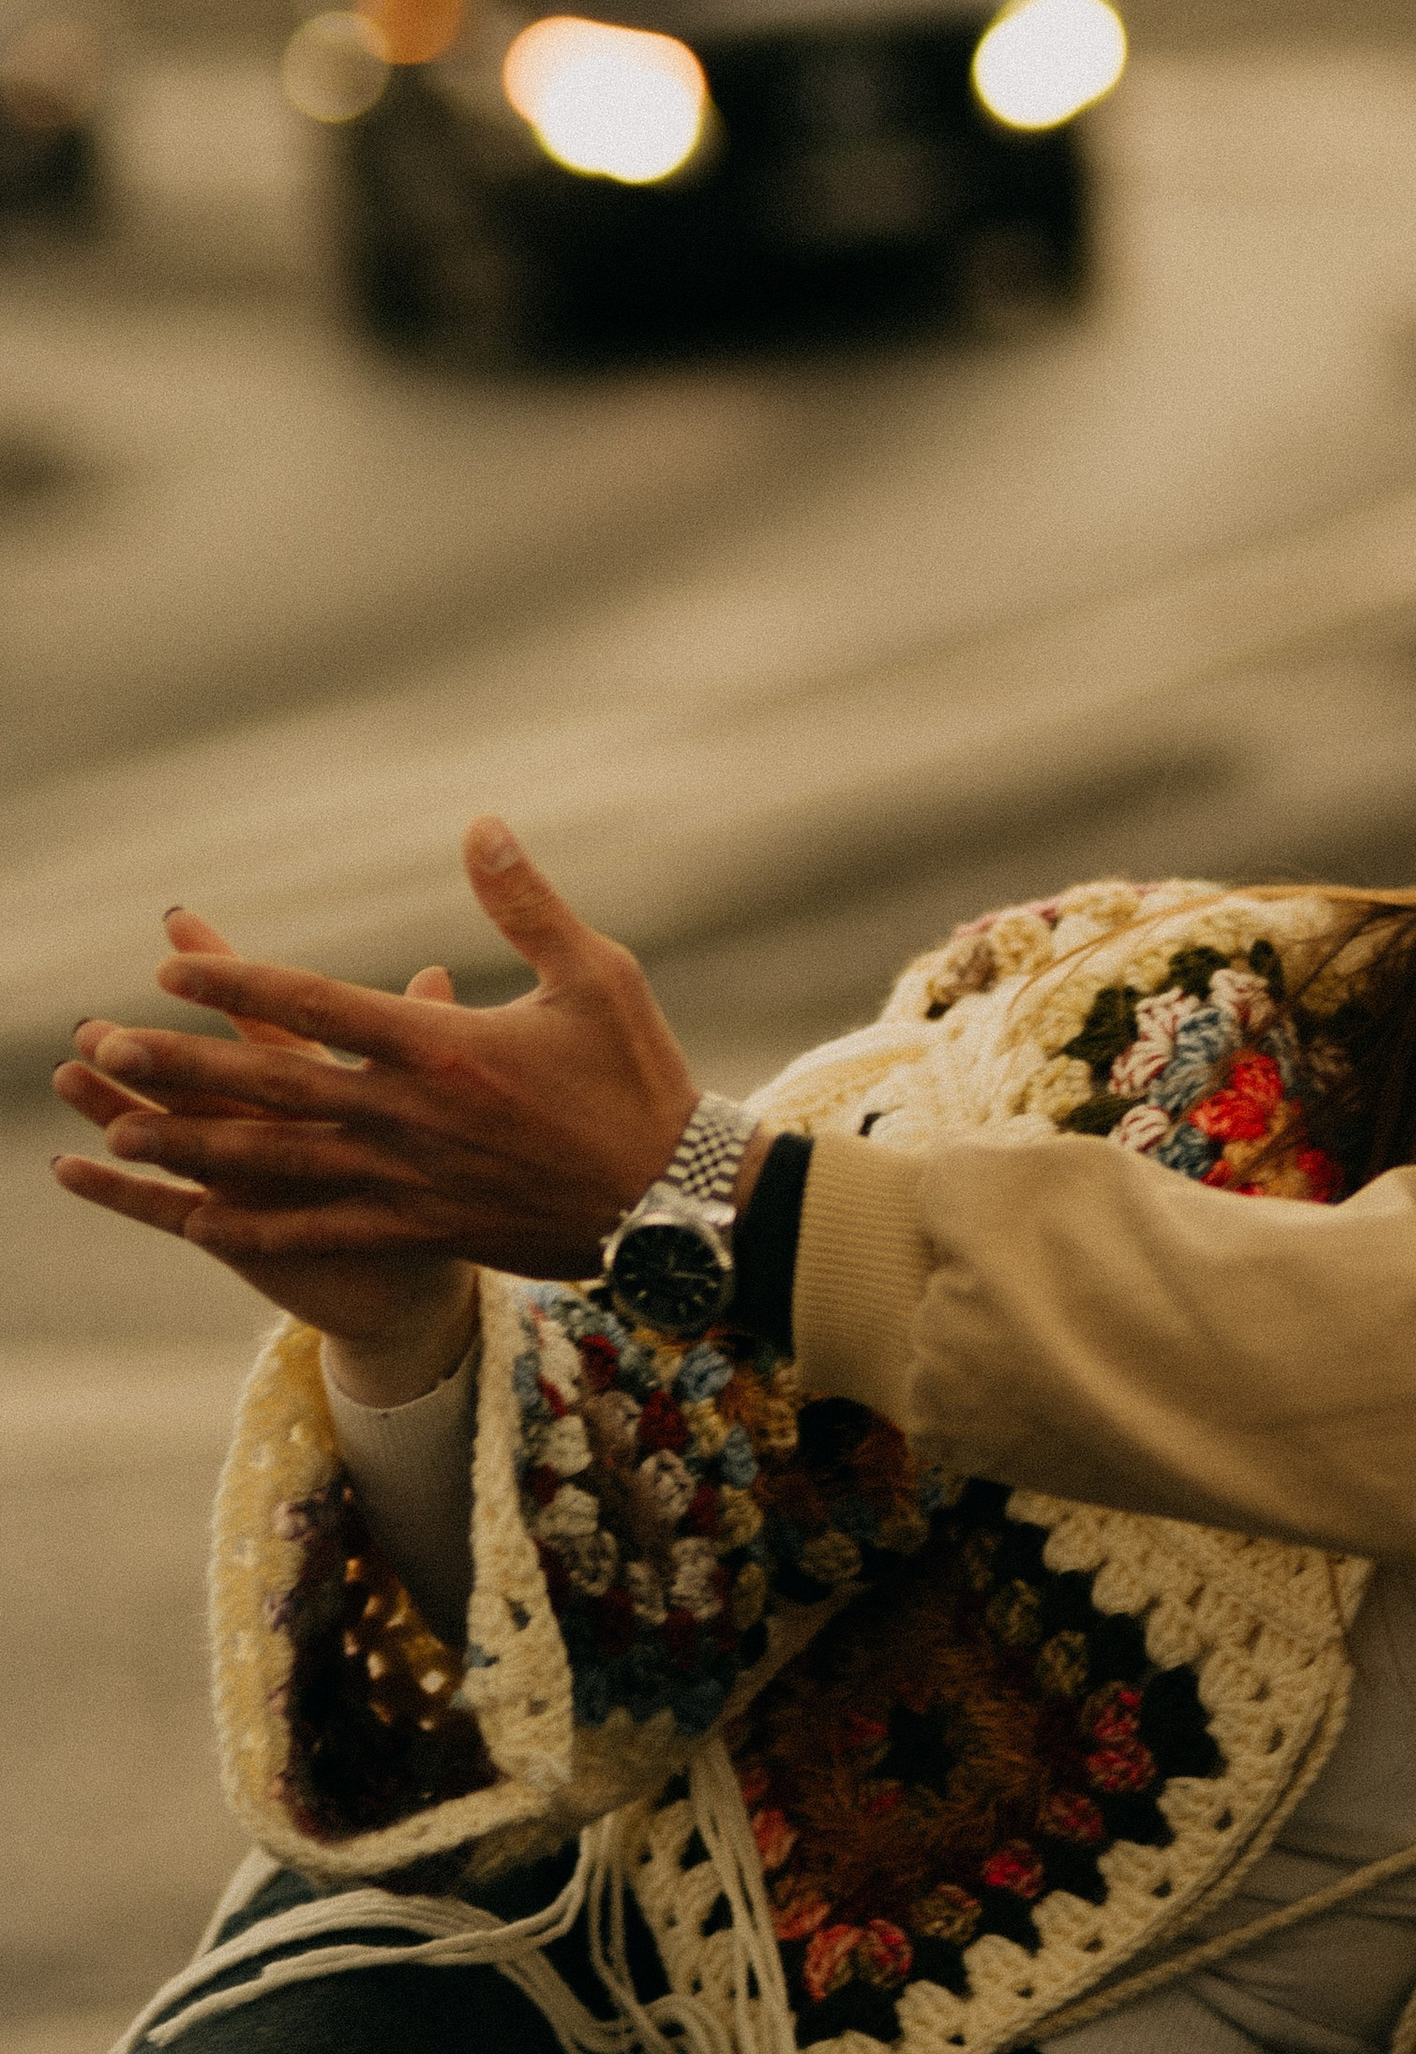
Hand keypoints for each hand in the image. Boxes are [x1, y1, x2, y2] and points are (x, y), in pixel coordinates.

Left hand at [54, 822, 700, 1285]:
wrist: (674, 1202)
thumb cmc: (639, 1078)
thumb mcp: (596, 973)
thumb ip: (525, 903)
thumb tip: (480, 822)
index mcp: (444, 1045)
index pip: (317, 1006)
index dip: (237, 986)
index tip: (169, 971)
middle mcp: (412, 1113)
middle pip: (274, 1083)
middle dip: (182, 1066)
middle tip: (102, 1049)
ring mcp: (412, 1178)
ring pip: (281, 1160)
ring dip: (196, 1144)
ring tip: (124, 1131)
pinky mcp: (426, 1226)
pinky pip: (323, 1230)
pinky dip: (257, 1227)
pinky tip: (199, 1222)